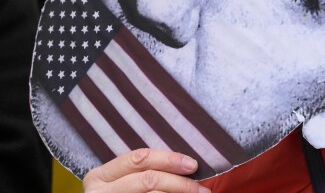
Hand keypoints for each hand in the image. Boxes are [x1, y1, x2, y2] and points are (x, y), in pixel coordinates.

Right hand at [82, 148, 209, 192]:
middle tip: (201, 188)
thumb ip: (144, 171)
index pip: (139, 159)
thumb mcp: (121, 182)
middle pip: (148, 179)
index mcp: (99, 176)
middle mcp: (99, 192)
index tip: (193, 165)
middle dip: (179, 183)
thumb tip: (185, 165)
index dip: (169, 159)